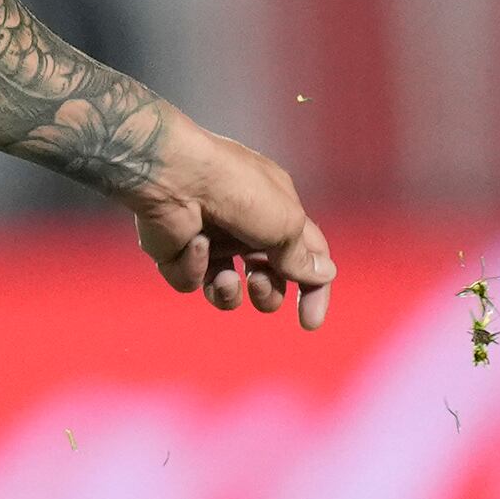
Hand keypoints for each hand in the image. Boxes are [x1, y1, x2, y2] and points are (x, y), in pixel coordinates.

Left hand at [120, 120, 335, 328]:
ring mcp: (209, 241)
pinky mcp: (176, 252)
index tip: (310, 323)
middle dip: (267, 293)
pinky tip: (194, 244)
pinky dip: (195, 268)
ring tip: (226, 279)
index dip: (312, 289)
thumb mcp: (284, 222)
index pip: (305, 256)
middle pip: (266, 280)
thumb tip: (324, 275)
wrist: (176, 176)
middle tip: (258, 283)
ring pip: (227, 289)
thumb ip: (301, 256)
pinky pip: (191, 281)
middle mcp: (243, 228)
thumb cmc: (238, 190)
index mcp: (276, 213)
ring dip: (230, 293)